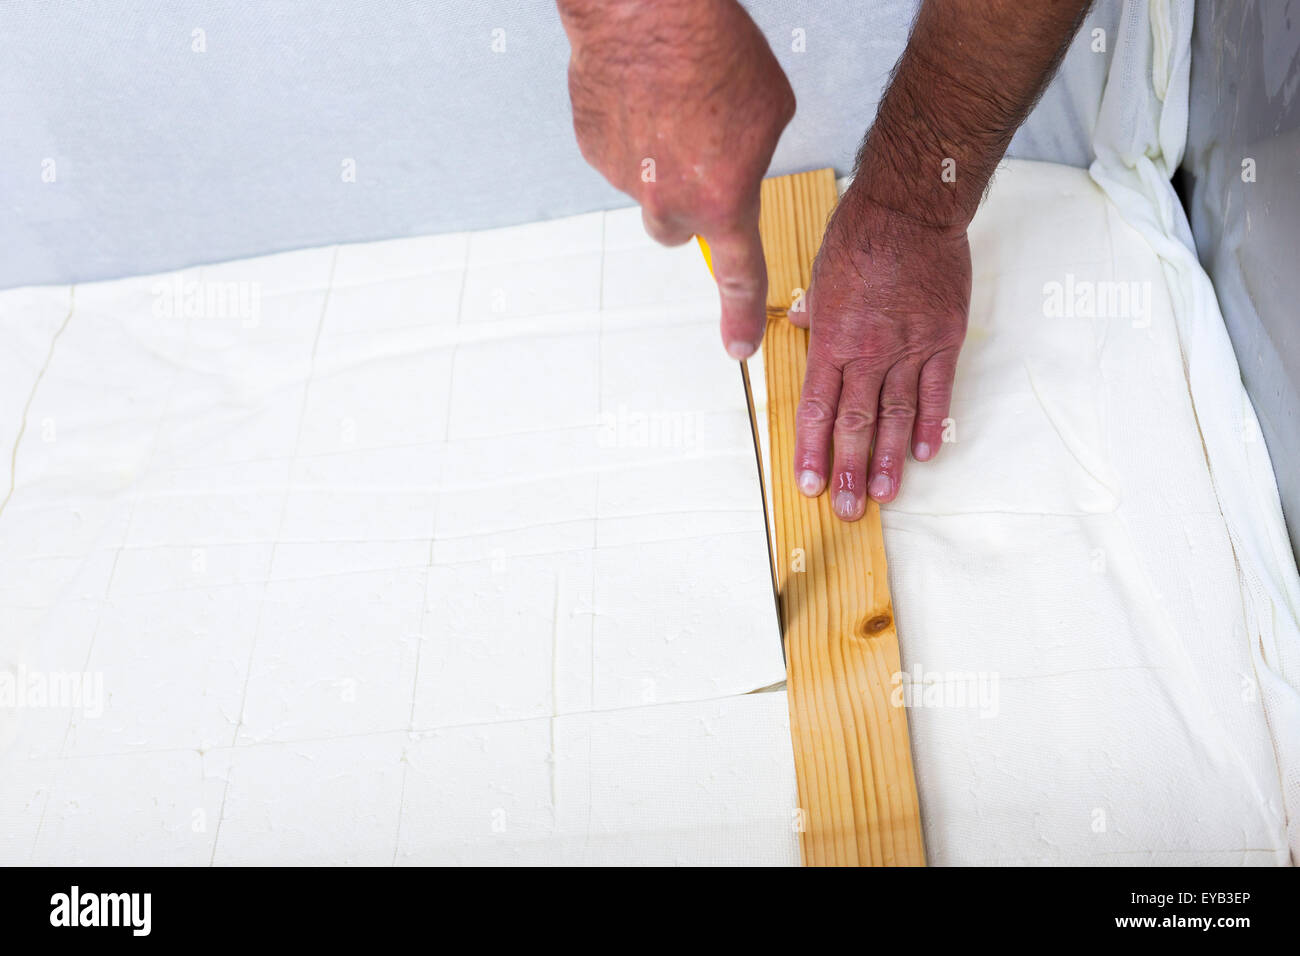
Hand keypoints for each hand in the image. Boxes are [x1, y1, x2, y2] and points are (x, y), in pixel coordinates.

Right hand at [559, 0, 794, 357]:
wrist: (648, 12)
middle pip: (676, 231)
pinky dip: (630, 131)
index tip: (738, 346)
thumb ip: (753, 159)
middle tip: (698, 157)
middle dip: (687, 205)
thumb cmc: (714, 50)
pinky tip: (643, 94)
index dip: (739, 316)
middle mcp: (669, 203)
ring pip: (646, 187)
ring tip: (672, 103)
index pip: (737, 277)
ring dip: (659, 159)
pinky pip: (617, 154)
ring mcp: (624, 179)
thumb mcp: (771, 110)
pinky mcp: (592, 149)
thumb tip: (735, 170)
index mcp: (722, 201)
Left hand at [792, 186, 969, 518]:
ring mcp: (908, 348)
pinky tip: (923, 454)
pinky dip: (930, 424)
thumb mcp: (821, 277)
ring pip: (895, 416)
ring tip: (882, 497)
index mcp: (831, 340)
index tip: (809, 484)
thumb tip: (803, 328)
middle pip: (854, 423)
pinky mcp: (943, 339)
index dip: (812, 450)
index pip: (817, 408)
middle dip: (848, 470)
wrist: (911, 208)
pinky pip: (937, 392)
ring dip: (887, 461)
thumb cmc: (861, 237)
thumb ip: (814, 314)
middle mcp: (867, 351)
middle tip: (846, 510)